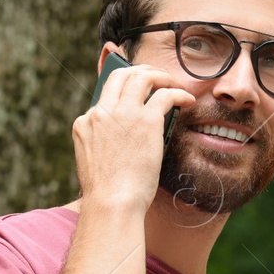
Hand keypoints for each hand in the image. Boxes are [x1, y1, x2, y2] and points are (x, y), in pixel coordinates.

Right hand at [72, 62, 194, 208]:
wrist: (113, 203)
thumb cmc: (109, 193)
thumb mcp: (96, 162)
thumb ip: (106, 143)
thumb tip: (126, 137)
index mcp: (85, 123)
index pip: (104, 97)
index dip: (123, 93)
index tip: (136, 95)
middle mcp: (101, 112)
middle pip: (119, 76)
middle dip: (139, 71)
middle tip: (155, 77)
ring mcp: (122, 113)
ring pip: (141, 77)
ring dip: (159, 75)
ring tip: (172, 82)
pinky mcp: (146, 120)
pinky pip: (165, 95)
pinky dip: (178, 93)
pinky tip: (187, 99)